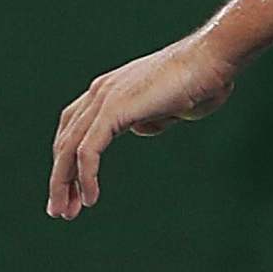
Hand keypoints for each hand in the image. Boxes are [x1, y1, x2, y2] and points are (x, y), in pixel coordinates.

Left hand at [48, 31, 237, 217]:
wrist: (212, 59)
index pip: (75, 128)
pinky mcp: (115, 110)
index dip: (69, 160)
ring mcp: (105, 99)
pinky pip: (89, 150)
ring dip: (64, 183)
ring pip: (69, 148)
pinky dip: (86, 177)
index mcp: (110, 90)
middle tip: (59, 210)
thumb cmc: (201, 81)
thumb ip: (150, 117)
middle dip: (60, 177)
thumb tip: (140, 128)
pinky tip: (89, 199)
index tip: (73, 189)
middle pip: (65, 140)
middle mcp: (100, 92)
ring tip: (66, 212)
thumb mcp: (169, 107)